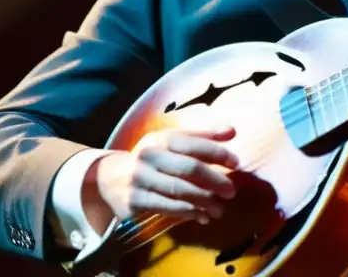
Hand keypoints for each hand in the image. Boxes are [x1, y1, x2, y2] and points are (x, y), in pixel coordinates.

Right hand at [82, 124, 240, 231]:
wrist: (111, 178)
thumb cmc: (153, 158)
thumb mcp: (172, 142)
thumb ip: (203, 136)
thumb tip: (233, 131)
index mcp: (162, 139)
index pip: (194, 144)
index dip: (217, 152)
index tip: (236, 162)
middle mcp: (149, 157)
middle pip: (188, 169)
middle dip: (214, 180)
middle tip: (232, 191)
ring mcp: (140, 180)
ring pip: (179, 191)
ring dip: (204, 201)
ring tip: (220, 208)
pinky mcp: (135, 201)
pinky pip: (167, 208)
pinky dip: (188, 213)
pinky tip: (203, 216)